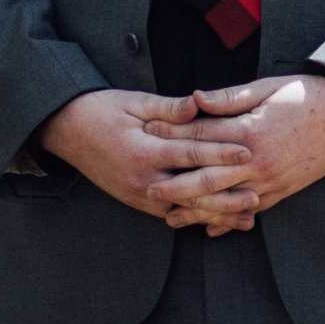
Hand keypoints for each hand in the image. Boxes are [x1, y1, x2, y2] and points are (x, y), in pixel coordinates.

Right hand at [36, 89, 259, 229]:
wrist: (66, 131)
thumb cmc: (102, 111)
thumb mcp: (133, 102)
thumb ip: (169, 108)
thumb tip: (198, 103)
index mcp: (144, 150)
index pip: (191, 153)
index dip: (222, 153)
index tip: (249, 153)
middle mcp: (143, 179)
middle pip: (193, 190)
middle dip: (227, 194)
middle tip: (258, 195)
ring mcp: (139, 195)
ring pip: (185, 209)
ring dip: (217, 214)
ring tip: (247, 216)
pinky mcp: (137, 201)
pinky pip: (172, 213)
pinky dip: (197, 218)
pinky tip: (219, 221)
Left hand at [142, 72, 324, 225]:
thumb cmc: (306, 95)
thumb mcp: (266, 88)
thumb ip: (229, 98)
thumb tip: (194, 97)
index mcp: (250, 131)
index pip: (201, 136)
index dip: (171, 135)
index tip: (147, 135)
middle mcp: (257, 161)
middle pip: (207, 177)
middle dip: (175, 185)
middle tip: (148, 189)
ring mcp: (271, 180)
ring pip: (225, 201)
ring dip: (196, 211)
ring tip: (171, 218)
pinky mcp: (283, 190)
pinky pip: (251, 211)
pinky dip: (229, 221)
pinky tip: (211, 228)